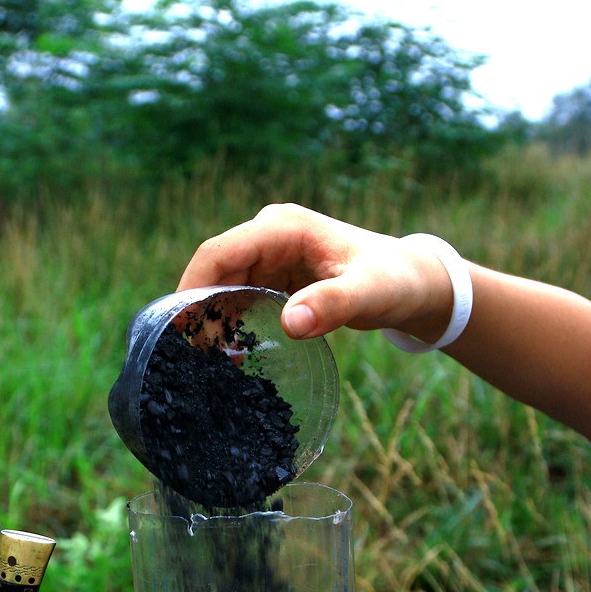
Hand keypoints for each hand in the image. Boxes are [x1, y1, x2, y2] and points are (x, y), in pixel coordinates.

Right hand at [177, 203, 453, 343]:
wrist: (414, 281)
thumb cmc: (395, 282)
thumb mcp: (369, 295)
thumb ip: (333, 306)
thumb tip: (289, 324)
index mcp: (282, 229)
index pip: (218, 253)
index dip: (190, 288)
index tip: (176, 330)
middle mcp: (269, 236)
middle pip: (213, 271)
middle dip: (196, 310)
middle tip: (186, 358)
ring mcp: (270, 256)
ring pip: (223, 286)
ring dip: (210, 319)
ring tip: (201, 362)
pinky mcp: (276, 277)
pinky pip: (240, 298)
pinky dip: (230, 322)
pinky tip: (226, 354)